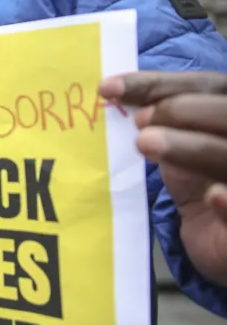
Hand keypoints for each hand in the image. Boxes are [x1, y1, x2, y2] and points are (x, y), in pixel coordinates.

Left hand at [99, 71, 226, 284]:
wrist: (223, 241)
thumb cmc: (202, 183)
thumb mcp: (181, 146)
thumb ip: (160, 120)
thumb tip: (113, 94)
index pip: (209, 85)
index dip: (161, 83)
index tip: (108, 88)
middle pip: (226, 113)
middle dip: (179, 111)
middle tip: (139, 123)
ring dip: (191, 147)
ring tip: (146, 144)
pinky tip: (211, 196)